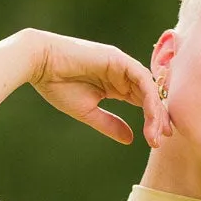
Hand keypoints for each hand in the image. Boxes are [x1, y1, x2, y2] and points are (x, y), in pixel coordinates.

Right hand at [26, 30, 172, 149]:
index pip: (141, 102)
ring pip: (149, 88)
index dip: (152, 120)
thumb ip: (110, 124)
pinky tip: (151, 115)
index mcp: (115, 84)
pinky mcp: (118, 59)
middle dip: (158, 119)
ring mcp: (121, 64)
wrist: (40, 64)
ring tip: (156, 133)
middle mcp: (122, 73)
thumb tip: (131, 139)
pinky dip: (149, 97)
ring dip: (155, 111)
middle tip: (160, 141)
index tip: (156, 141)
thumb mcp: (88, 113)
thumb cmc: (58, 86)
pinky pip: (142, 78)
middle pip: (149, 96)